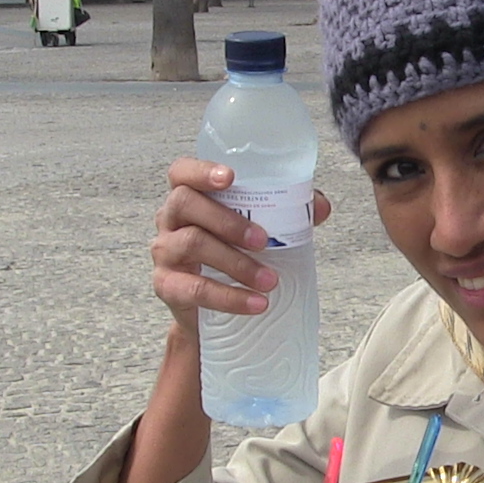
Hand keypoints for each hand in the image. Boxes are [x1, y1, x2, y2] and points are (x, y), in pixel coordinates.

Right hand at [149, 157, 331, 334]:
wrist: (209, 312)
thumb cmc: (232, 256)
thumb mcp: (256, 231)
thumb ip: (286, 212)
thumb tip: (319, 206)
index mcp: (190, 197)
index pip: (182, 172)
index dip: (201, 170)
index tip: (230, 178)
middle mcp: (170, 219)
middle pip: (186, 203)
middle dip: (228, 220)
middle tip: (264, 240)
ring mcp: (164, 252)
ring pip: (193, 244)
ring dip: (236, 262)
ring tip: (270, 280)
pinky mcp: (167, 286)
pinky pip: (194, 288)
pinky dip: (229, 297)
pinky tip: (256, 303)